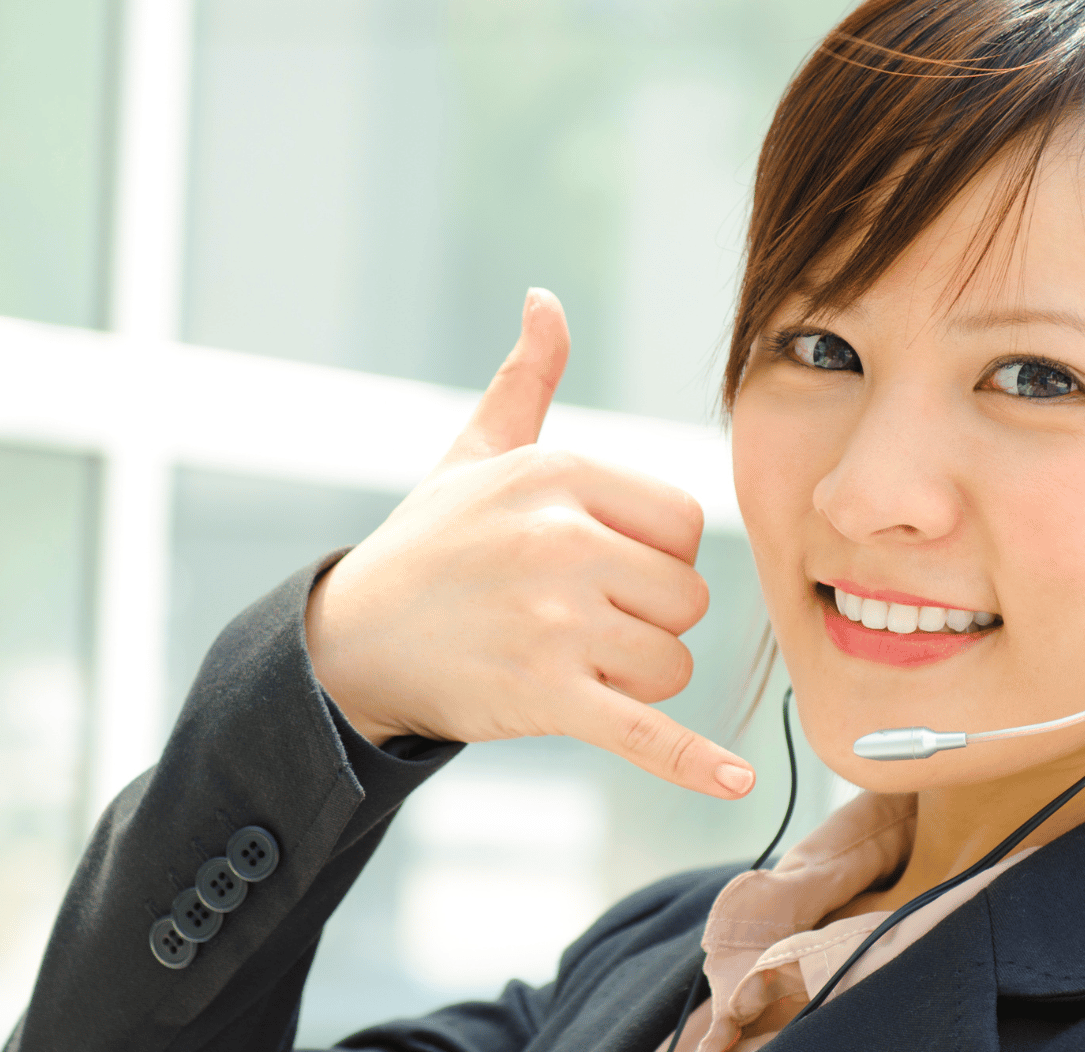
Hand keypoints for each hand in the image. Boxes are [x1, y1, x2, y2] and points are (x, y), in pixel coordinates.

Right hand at [305, 288, 754, 799]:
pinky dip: (690, 763)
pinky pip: (643, 731)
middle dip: (644, 620)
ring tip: (564, 661)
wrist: (351, 640)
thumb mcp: (475, 453)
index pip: (683, 523)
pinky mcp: (546, 694)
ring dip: (634, 678)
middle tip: (571, 621)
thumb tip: (546, 300)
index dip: (651, 556)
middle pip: (685, 597)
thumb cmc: (428, 545)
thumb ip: (527, 378)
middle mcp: (561, 540)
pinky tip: (733, 783)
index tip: (595, 567)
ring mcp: (554, 620)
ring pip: (671, 663)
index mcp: (558, 474)